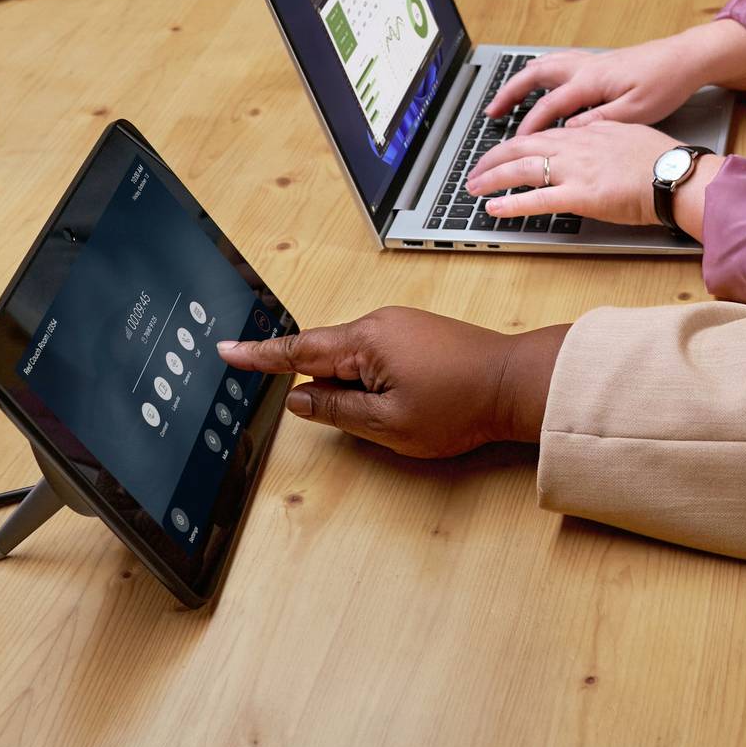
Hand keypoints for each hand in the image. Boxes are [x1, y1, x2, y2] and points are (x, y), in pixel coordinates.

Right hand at [217, 308, 564, 456]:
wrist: (518, 384)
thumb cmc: (461, 405)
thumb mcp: (389, 423)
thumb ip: (338, 411)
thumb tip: (302, 400)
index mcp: (366, 341)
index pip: (298, 350)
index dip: (260, 356)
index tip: (227, 350)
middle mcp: (379, 323)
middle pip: (326, 355)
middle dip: (324, 386)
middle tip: (363, 415)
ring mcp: (400, 325)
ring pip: (354, 359)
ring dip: (356, 387)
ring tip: (400, 412)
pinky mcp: (417, 334)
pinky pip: (376, 356)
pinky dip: (374, 379)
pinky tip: (402, 400)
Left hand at [464, 120, 680, 227]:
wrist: (676, 175)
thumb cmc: (662, 159)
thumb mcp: (628, 133)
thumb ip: (603, 133)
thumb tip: (587, 132)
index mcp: (587, 131)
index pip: (542, 134)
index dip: (516, 144)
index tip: (504, 152)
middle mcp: (576, 146)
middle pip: (522, 146)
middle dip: (492, 158)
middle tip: (476, 170)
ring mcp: (575, 170)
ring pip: (522, 168)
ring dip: (492, 178)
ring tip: (474, 187)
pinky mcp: (580, 195)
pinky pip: (537, 199)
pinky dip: (511, 203)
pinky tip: (494, 207)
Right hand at [486, 30, 713, 132]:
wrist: (685, 58)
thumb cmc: (664, 83)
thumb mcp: (634, 112)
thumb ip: (598, 122)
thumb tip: (568, 132)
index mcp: (590, 81)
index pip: (548, 106)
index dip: (528, 128)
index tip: (513, 145)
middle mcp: (584, 67)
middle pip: (534, 76)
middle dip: (509, 94)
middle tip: (491, 112)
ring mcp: (590, 61)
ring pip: (544, 66)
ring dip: (521, 81)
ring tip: (507, 98)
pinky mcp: (598, 61)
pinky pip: (558, 64)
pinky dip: (541, 73)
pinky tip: (542, 84)